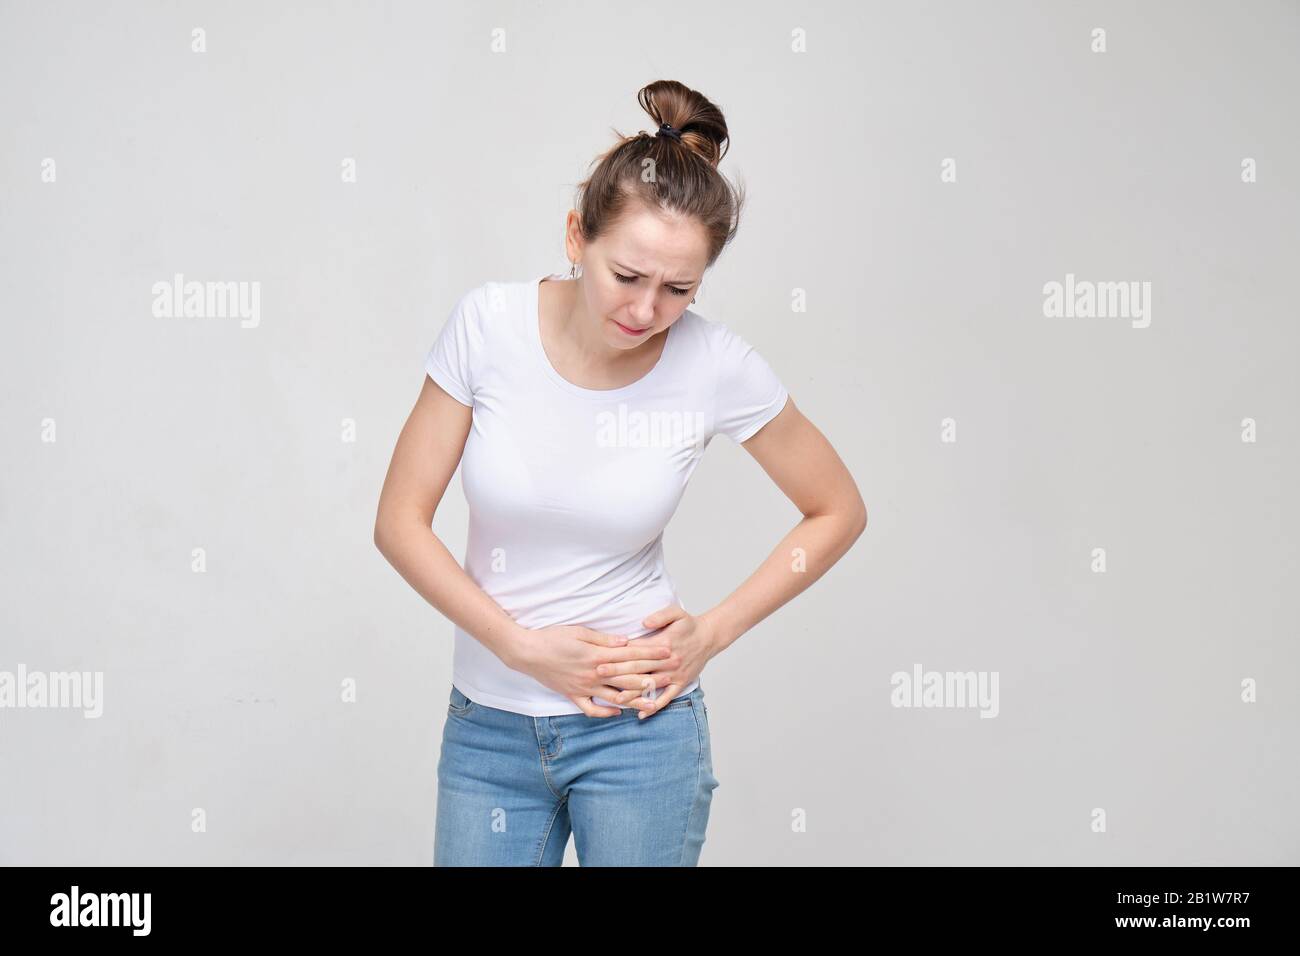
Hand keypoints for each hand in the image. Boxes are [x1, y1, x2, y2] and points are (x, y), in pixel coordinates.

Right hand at [508, 623, 674, 717]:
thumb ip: (604, 639)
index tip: (668, 652)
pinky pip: (591, 709)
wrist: (526, 652)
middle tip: (671, 676)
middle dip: (651, 675)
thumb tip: (626, 642)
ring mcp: (583, 687)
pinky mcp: (572, 695)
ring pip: (614, 697)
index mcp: (596, 655)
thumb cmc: (552, 638)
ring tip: (652, 703)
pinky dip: (605, 712)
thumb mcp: (580, 632)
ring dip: (634, 700)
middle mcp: (593, 675)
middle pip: (628, 676)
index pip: (630, 655)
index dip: (651, 653)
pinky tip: (617, 712)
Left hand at [599, 605, 721, 719]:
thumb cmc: (689, 625)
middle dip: (618, 671)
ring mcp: (674, 674)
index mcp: (663, 643)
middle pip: (639, 668)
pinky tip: (642, 713)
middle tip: (599, 674)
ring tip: (616, 699)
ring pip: (650, 685)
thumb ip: (659, 616)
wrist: (709, 637)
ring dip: (633, 693)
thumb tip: (643, 623)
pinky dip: (654, 706)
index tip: (602, 655)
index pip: (637, 649)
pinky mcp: (681, 683)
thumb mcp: (676, 613)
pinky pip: (667, 697)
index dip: (619, 653)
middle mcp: (667, 661)